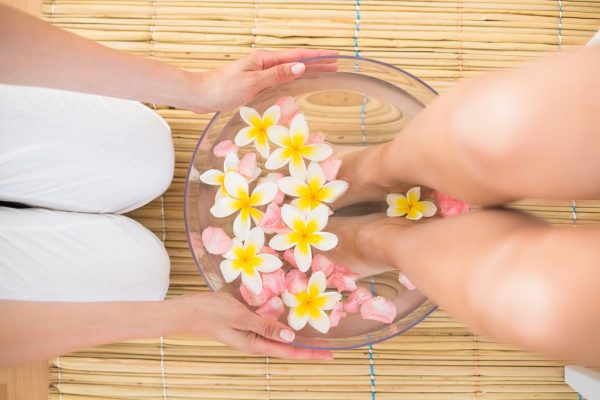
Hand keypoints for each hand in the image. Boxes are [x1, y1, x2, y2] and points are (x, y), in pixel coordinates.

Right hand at [166, 292, 332, 359]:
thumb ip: (265, 326)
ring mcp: (249, 334)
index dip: (310, 353)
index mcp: (255, 343)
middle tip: (329, 346)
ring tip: (315, 334)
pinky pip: (268, 327)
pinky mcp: (245, 324)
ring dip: (296, 337)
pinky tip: (288, 318)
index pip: (289, 352)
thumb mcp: (239, 317)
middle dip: (308, 348)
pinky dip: (282, 326)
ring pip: (279, 338)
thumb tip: (291, 337)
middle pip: (287, 347)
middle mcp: (255, 342)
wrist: (185, 312)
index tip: (330, 354)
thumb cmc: (210, 313)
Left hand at [182, 48, 338, 112]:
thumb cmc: (223, 88)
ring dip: (307, 71)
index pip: (297, 56)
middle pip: (296, 62)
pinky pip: (281, 79)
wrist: (200, 95)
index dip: (317, 57)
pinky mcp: (255, 83)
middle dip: (317, 63)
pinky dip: (294, 79)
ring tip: (324, 72)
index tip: (335, 57)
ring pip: (289, 70)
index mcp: (265, 59)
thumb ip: (277, 75)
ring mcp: (260, 73)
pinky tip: (299, 82)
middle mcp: (264, 64)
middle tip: (336, 66)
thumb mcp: (253, 82)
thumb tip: (301, 67)